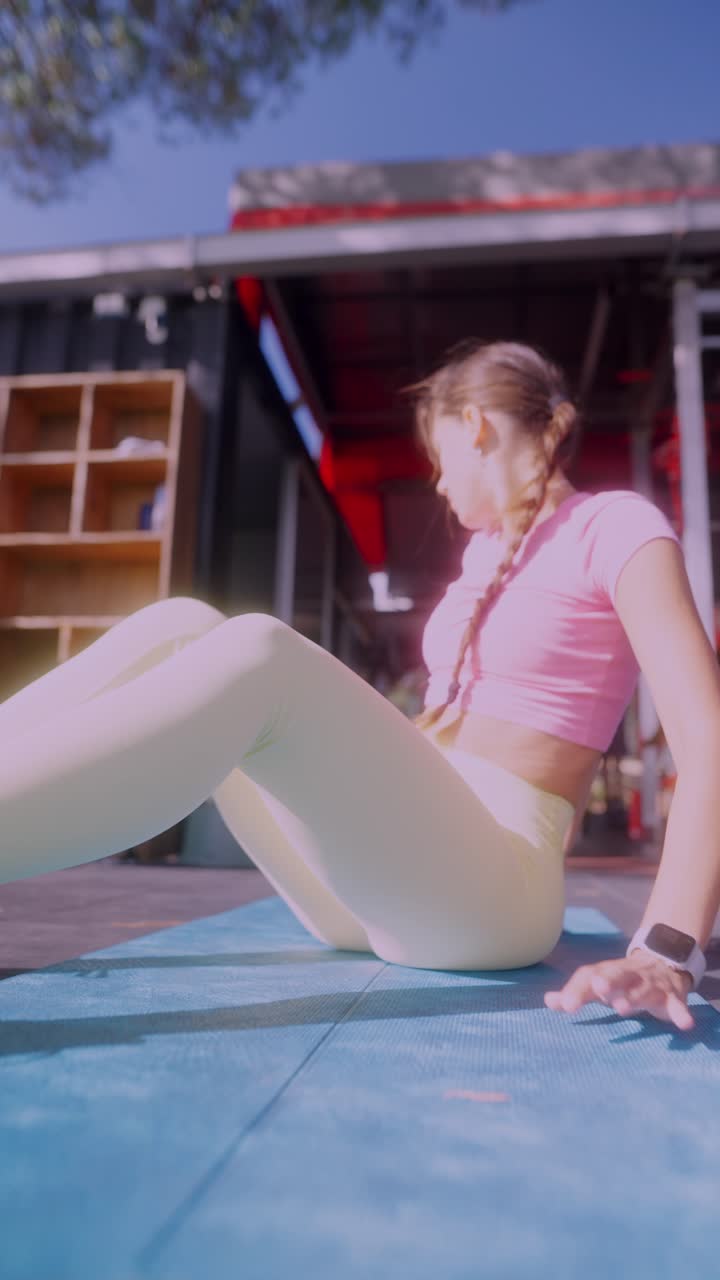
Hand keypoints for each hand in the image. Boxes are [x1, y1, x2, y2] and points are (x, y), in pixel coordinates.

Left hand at [544, 951, 694, 1029]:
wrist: (661, 963)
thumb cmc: (621, 981)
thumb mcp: (599, 984)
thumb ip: (576, 993)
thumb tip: (548, 1000)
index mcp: (606, 973)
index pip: (589, 976)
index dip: (577, 989)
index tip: (566, 1006)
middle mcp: (627, 975)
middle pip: (616, 974)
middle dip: (607, 981)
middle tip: (598, 990)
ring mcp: (651, 984)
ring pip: (643, 988)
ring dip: (634, 996)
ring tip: (623, 1009)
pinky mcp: (672, 996)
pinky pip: (678, 1004)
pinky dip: (681, 1012)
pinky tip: (683, 1023)